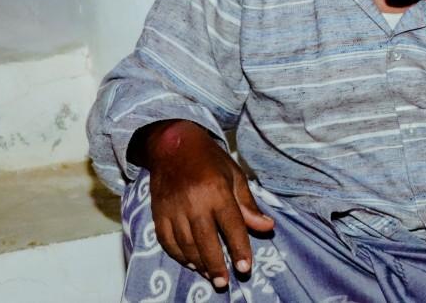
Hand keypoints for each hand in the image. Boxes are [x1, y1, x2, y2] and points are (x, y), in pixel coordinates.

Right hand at [143, 120, 274, 288]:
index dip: (239, 249)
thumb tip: (266, 227)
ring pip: (185, 244)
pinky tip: (190, 262)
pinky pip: (167, 240)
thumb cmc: (209, 159)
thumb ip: (248, 205)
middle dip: (216, 265)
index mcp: (217, 190)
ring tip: (211, 275)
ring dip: (198, 263)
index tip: (245, 268)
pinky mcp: (159, 212)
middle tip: (224, 282)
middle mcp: (194, 201)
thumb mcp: (235, 175)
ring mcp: (173, 208)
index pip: (231, 225)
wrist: (172, 143)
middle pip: (206, 240)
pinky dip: (178, 255)